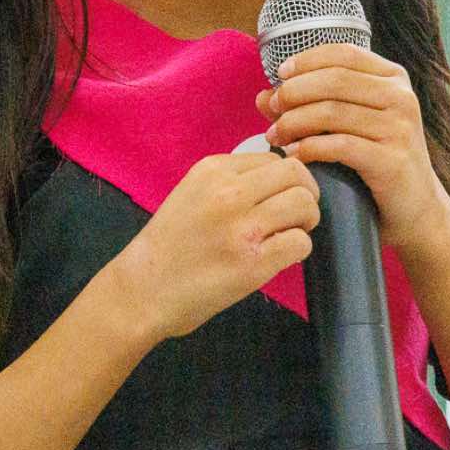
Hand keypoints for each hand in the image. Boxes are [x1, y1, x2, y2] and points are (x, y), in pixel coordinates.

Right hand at [108, 152, 320, 343]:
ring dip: (306, 221)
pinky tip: (279, 256)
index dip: (285, 179)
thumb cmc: (168, 245)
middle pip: (296, 175)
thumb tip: (279, 181)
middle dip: (306, 193)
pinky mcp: (254, 263)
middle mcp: (229, 193)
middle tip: (296, 215)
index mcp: (213, 170)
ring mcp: (242, 228)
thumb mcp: (192, 192)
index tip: (278, 198)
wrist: (143, 290)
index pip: (274, 158)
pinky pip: (300, 243)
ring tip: (290, 234)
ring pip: (305, 204)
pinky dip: (298, 249)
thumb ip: (231, 182)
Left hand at [255, 42, 449, 261]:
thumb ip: (309, 106)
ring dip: (294, 122)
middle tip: (272, 111)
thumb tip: (263, 96)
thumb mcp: (347, 126)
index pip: (343, 54)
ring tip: (275, 136)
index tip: (280, 76)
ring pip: (332, 112)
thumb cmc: (377, 162)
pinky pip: (340, 146)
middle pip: (334, 79)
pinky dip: (309, 148)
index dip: (306, 61)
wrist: (417, 209)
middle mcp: (401, 97)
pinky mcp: (392, 160)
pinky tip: (293, 155)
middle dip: (294, 92)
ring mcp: (400, 128)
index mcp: (393, 78)